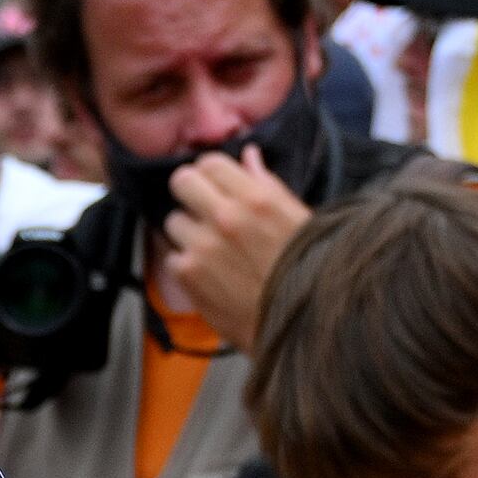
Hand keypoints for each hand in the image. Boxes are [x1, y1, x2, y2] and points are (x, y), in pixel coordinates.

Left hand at [154, 148, 313, 348]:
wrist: (299, 323)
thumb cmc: (305, 268)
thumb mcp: (297, 218)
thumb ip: (267, 184)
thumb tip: (248, 154)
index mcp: (256, 197)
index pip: (209, 162)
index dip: (209, 173)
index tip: (214, 186)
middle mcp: (225, 216)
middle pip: (181, 181)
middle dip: (190, 192)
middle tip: (201, 208)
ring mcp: (202, 245)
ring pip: (173, 220)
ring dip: (187, 232)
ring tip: (211, 249)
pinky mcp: (188, 274)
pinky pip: (173, 256)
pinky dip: (186, 264)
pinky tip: (209, 274)